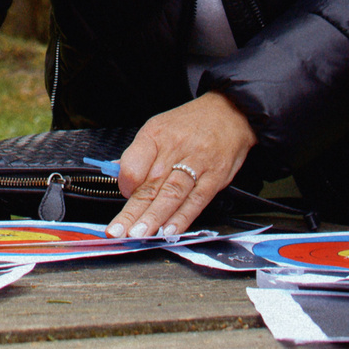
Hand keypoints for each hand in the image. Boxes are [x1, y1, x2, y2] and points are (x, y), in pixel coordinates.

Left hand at [107, 92, 255, 238]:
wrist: (229, 113)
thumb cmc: (191, 123)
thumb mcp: (159, 128)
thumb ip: (140, 155)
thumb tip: (120, 176)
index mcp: (156, 135)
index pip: (133, 163)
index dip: (124, 184)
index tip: (122, 195)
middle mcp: (174, 149)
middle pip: (149, 185)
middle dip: (132, 212)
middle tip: (118, 232)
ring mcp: (196, 164)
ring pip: (171, 195)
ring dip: (153, 218)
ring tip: (139, 235)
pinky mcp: (214, 178)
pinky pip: (196, 201)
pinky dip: (182, 218)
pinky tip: (169, 231)